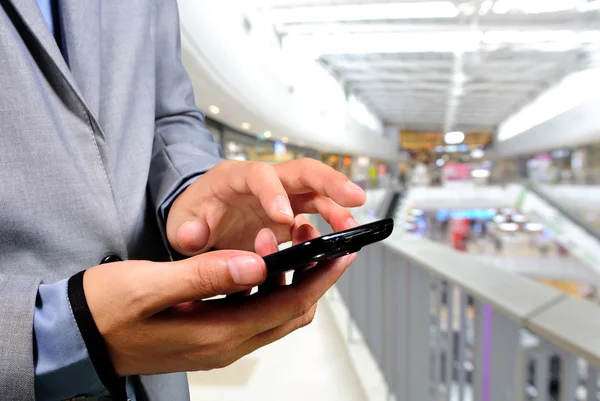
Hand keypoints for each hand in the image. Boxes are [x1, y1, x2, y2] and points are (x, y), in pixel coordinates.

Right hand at [83, 248, 353, 375]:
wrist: (78, 336)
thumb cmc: (106, 311)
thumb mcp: (149, 286)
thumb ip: (204, 276)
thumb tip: (253, 264)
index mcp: (217, 333)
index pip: (286, 306)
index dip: (319, 279)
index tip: (342, 253)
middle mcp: (226, 343)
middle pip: (290, 312)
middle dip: (315, 278)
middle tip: (325, 243)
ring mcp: (220, 342)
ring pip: (275, 313)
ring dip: (293, 281)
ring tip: (296, 245)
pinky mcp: (211, 334)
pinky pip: (255, 313)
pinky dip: (270, 288)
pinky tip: (264, 263)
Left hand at [166, 159, 365, 254]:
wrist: (200, 219)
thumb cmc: (193, 216)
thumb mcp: (181, 224)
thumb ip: (187, 231)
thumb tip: (196, 236)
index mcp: (234, 177)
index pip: (260, 176)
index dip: (274, 193)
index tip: (285, 218)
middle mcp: (263, 182)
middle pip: (302, 172)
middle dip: (330, 182)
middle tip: (355, 197)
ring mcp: (280, 197)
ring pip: (315, 194)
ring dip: (336, 208)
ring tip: (350, 230)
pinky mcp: (289, 216)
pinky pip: (313, 218)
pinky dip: (324, 231)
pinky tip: (329, 247)